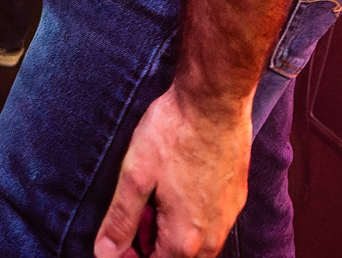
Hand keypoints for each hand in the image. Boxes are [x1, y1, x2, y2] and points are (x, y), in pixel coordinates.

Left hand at [94, 82, 254, 257]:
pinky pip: (211, 226)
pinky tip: (177, 187)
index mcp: (184, 240)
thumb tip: (105, 253)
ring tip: (155, 199)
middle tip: (136, 212)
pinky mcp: (236, 198)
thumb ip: (120, 220)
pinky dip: (190, 218)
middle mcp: (212, 237)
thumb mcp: (135, 175)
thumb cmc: (174, 132)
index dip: (129, 256)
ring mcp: (228, 218)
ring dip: (170, 232)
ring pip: (196, 246)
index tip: (118, 237)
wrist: (215, 99)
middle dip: (150, 245)